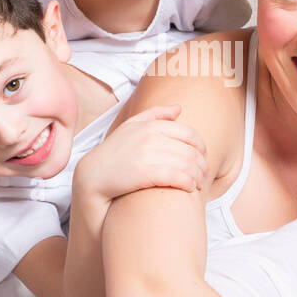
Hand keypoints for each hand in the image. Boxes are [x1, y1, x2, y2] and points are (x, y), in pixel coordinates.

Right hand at [75, 104, 207, 205]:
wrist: (93, 176)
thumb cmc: (115, 152)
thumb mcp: (132, 126)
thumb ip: (156, 114)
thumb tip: (179, 108)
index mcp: (151, 125)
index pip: (189, 134)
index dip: (201, 147)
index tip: (203, 158)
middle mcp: (150, 137)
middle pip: (190, 151)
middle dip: (201, 164)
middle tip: (204, 175)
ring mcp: (147, 154)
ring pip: (186, 164)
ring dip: (197, 176)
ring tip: (197, 183)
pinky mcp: (144, 173)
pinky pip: (176, 177)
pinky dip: (187, 183)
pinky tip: (189, 188)